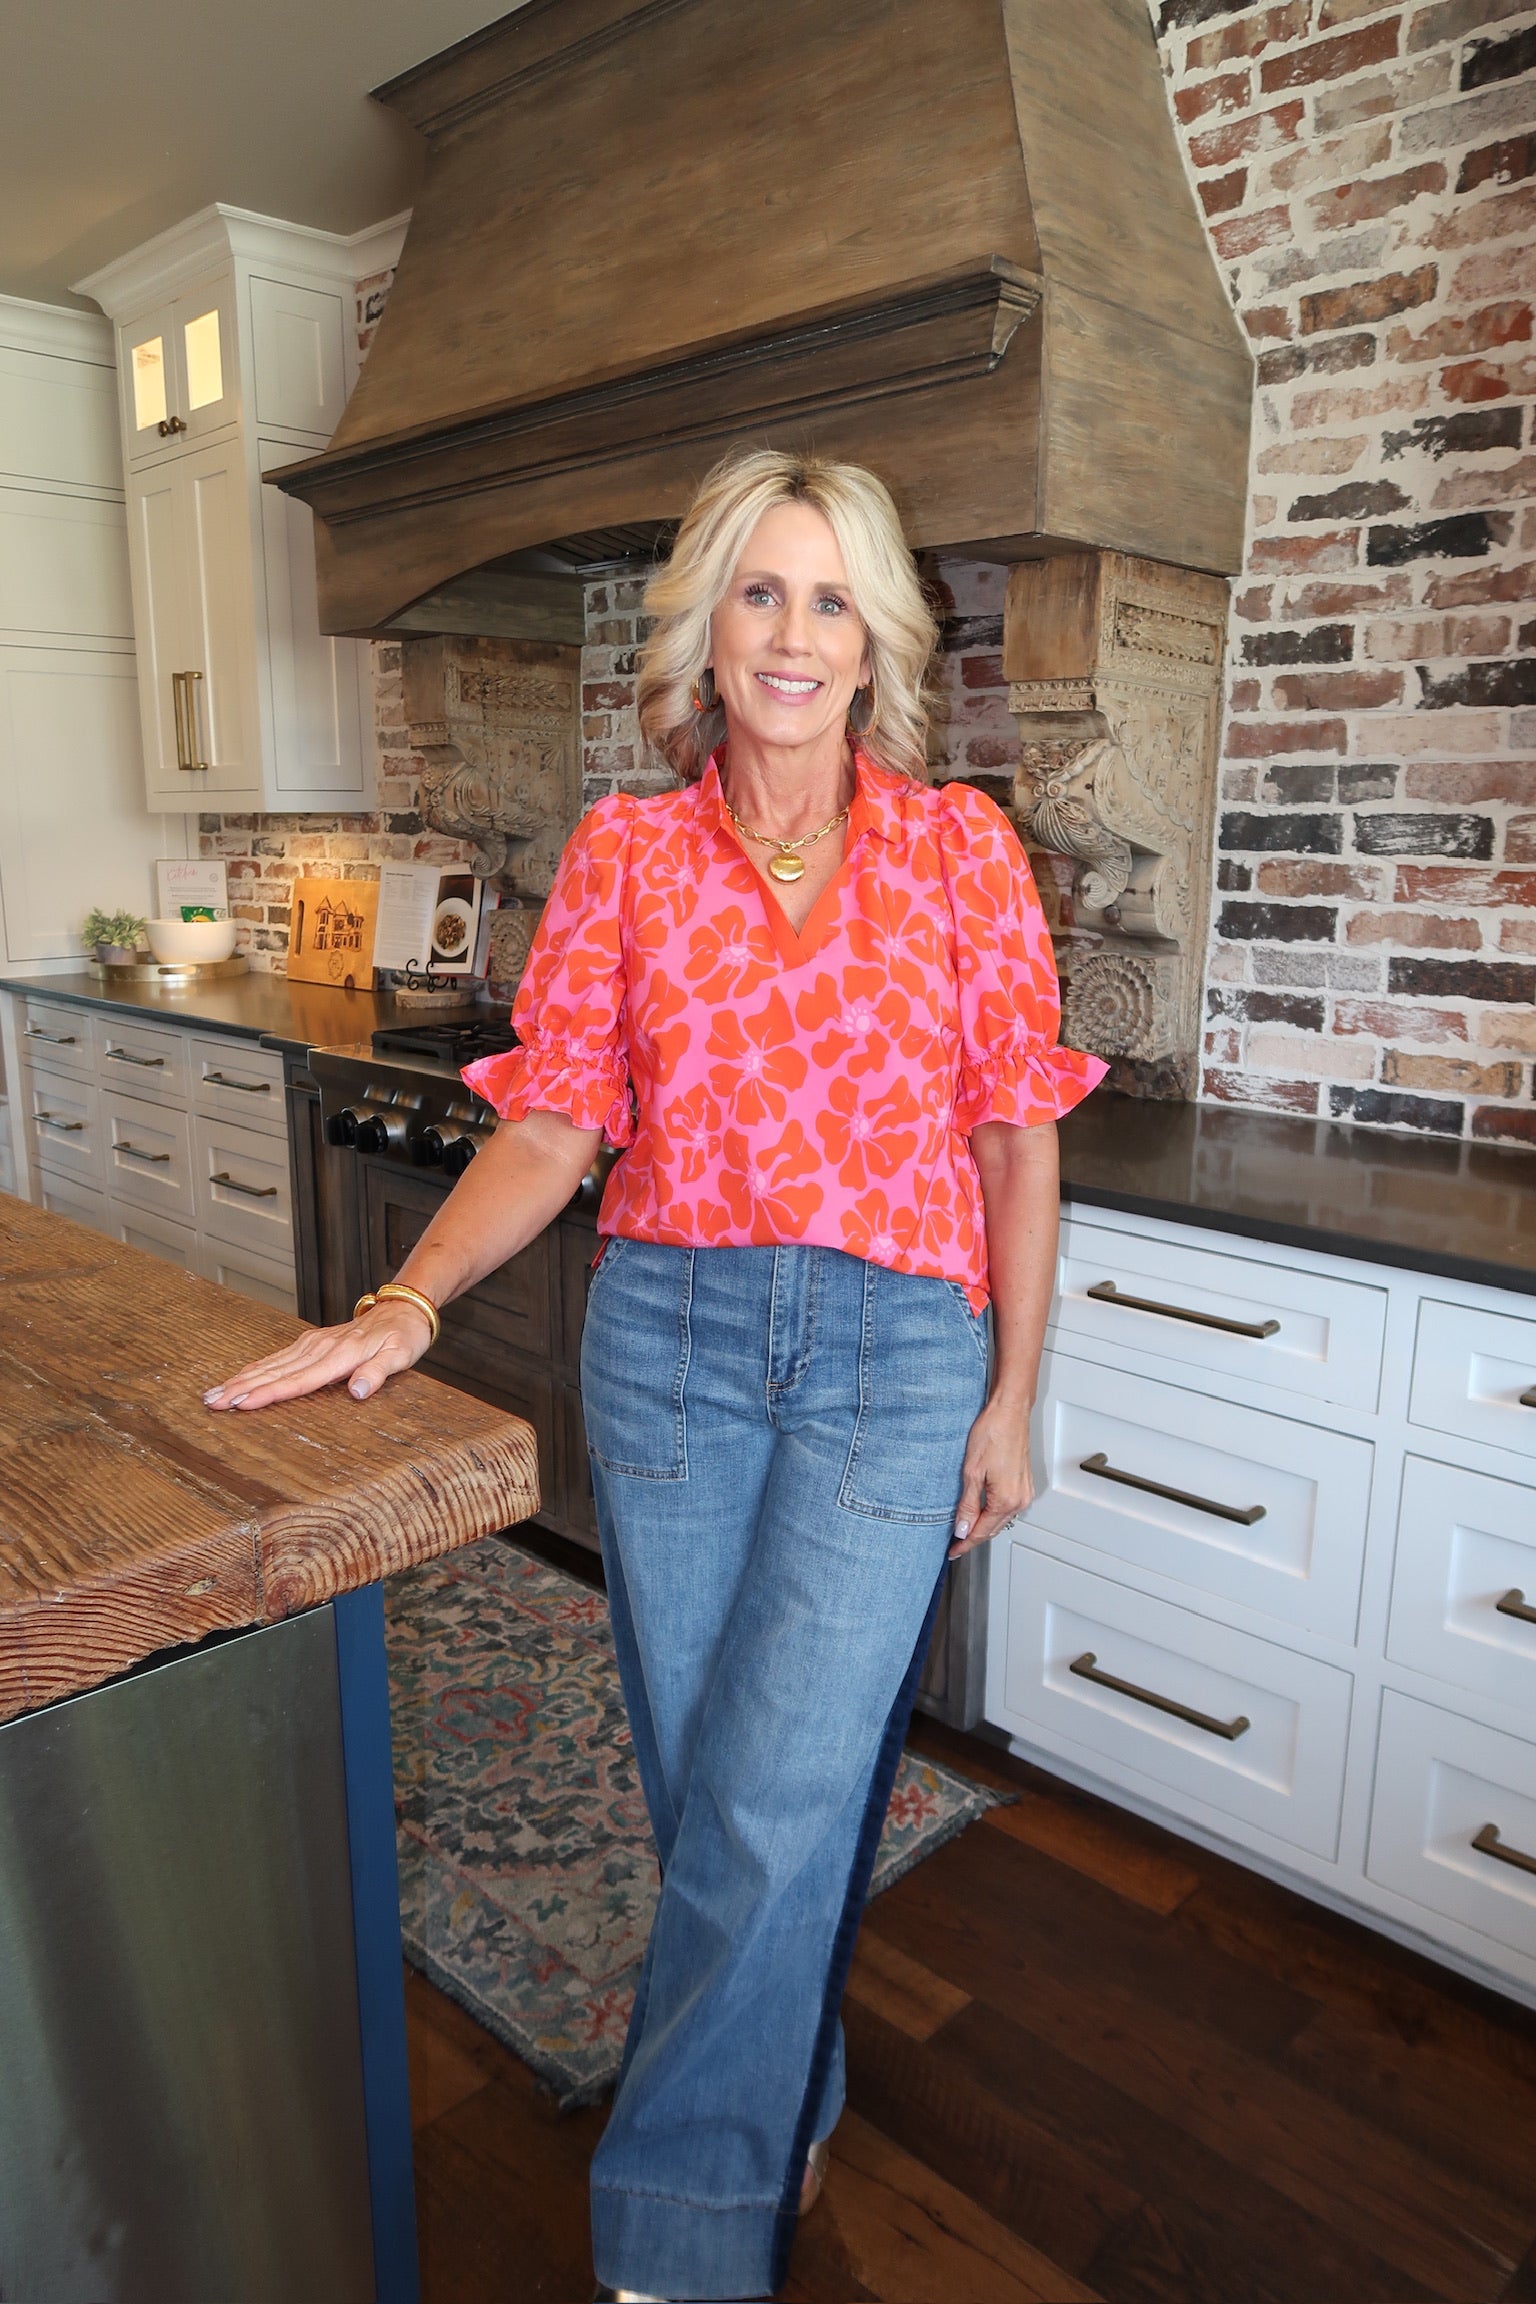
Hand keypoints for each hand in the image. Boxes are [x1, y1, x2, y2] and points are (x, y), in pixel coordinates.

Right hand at [203, 1300, 433, 1413]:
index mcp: (340, 1356)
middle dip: (241, 1388)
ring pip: (270, 1364)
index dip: (269, 1393)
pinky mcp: (310, 1343)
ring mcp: (312, 1344)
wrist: (402, 1310)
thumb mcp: (400, 1356)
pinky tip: (237, 1379)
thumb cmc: (403, 1337)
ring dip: (240, 1379)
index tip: (243, 1404)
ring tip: (213, 1394)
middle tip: (212, 1403)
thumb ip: (378, 1374)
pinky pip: (277, 1358)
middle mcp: (320, 1348)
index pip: (299, 1380)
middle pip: (275, 1372)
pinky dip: (254, 1369)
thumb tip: (358, 1392)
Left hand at [950, 1392, 1034, 1560]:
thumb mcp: (972, 1472)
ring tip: (964, 1529)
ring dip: (983, 1526)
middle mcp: (1019, 1500)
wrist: (1009, 1412)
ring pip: (1000, 1519)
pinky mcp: (1024, 1484)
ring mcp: (1024, 1492)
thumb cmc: (993, 1433)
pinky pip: (1007, 1508)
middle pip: (992, 1529)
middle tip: (954, 1545)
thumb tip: (963, 1528)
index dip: (964, 1544)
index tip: (952, 1552)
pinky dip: (992, 1513)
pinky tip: (980, 1511)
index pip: (981, 1532)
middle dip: (972, 1537)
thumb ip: (968, 1504)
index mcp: (1006, 1500)